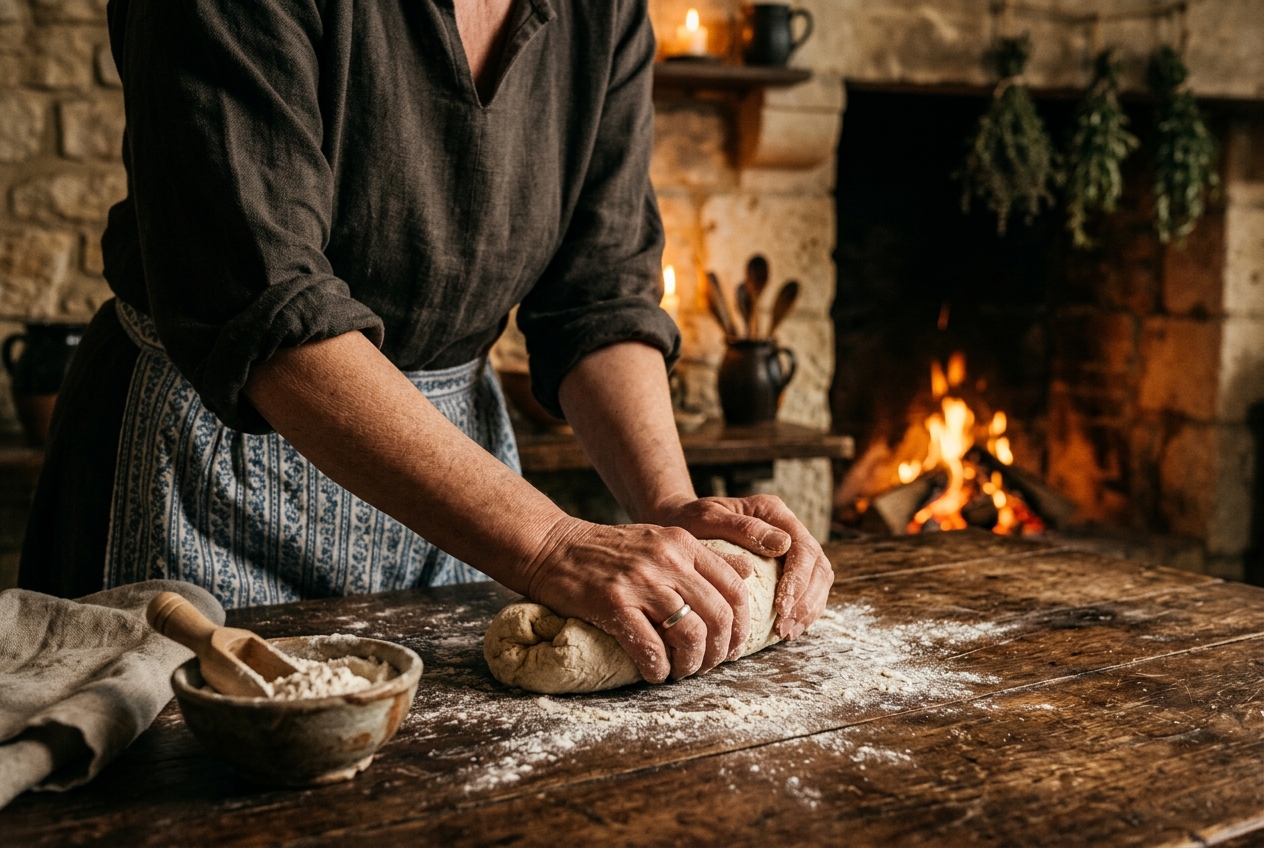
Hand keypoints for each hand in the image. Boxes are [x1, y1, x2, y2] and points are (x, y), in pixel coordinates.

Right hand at [522, 517, 752, 683]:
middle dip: (720, 651)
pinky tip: (655, 672)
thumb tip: (748, 572)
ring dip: (691, 664)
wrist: (552, 547)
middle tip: (709, 666)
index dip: (741, 625)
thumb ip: (704, 557)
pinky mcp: (613, 604)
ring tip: (682, 671)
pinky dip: (658, 669)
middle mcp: (666, 560)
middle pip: (718, 615)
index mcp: (682, 543)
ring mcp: (639, 581)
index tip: (732, 646)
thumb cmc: (608, 550)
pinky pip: (650, 647)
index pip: (734, 587)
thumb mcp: (662, 540)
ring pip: (690, 634)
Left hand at [647, 494, 831, 640]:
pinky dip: (802, 612)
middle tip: (784, 626)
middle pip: (818, 566)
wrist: (679, 523)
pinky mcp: (785, 567)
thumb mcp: (708, 519)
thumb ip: (743, 528)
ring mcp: (789, 548)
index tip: (782, 606)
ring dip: (808, 609)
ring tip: (786, 632)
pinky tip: (786, 630)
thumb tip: (783, 544)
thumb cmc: (689, 521)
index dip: (799, 580)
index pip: (803, 547)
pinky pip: (807, 591)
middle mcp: (786, 527)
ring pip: (819, 580)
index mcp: (773, 511)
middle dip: (807, 600)